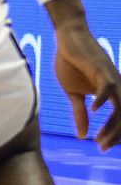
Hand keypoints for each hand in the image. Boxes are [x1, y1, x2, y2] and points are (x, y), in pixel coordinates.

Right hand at [54, 21, 120, 149]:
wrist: (68, 38)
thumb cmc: (72, 63)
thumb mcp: (73, 92)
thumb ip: (79, 112)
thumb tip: (81, 135)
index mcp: (113, 93)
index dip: (114, 134)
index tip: (101, 145)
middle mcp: (118, 87)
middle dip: (116, 135)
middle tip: (102, 147)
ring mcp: (111, 78)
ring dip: (113, 125)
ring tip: (100, 138)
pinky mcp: (100, 69)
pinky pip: (107, 87)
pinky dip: (103, 100)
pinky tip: (94, 110)